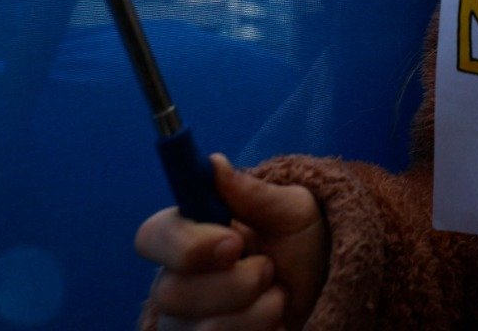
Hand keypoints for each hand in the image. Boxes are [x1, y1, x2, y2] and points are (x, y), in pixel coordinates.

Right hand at [136, 155, 328, 330]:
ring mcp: (186, 324)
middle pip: (172, 293)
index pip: (151, 237)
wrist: (326, 293)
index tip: (234, 243)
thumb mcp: (293, 211)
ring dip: (258, 311)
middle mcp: (176, 282)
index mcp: (189, 235)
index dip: (187, 244)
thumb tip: (213, 163)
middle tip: (270, 269)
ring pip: (201, 329)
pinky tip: (274, 323)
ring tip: (279, 296)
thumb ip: (253, 192)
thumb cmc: (302, 246)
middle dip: (237, 283)